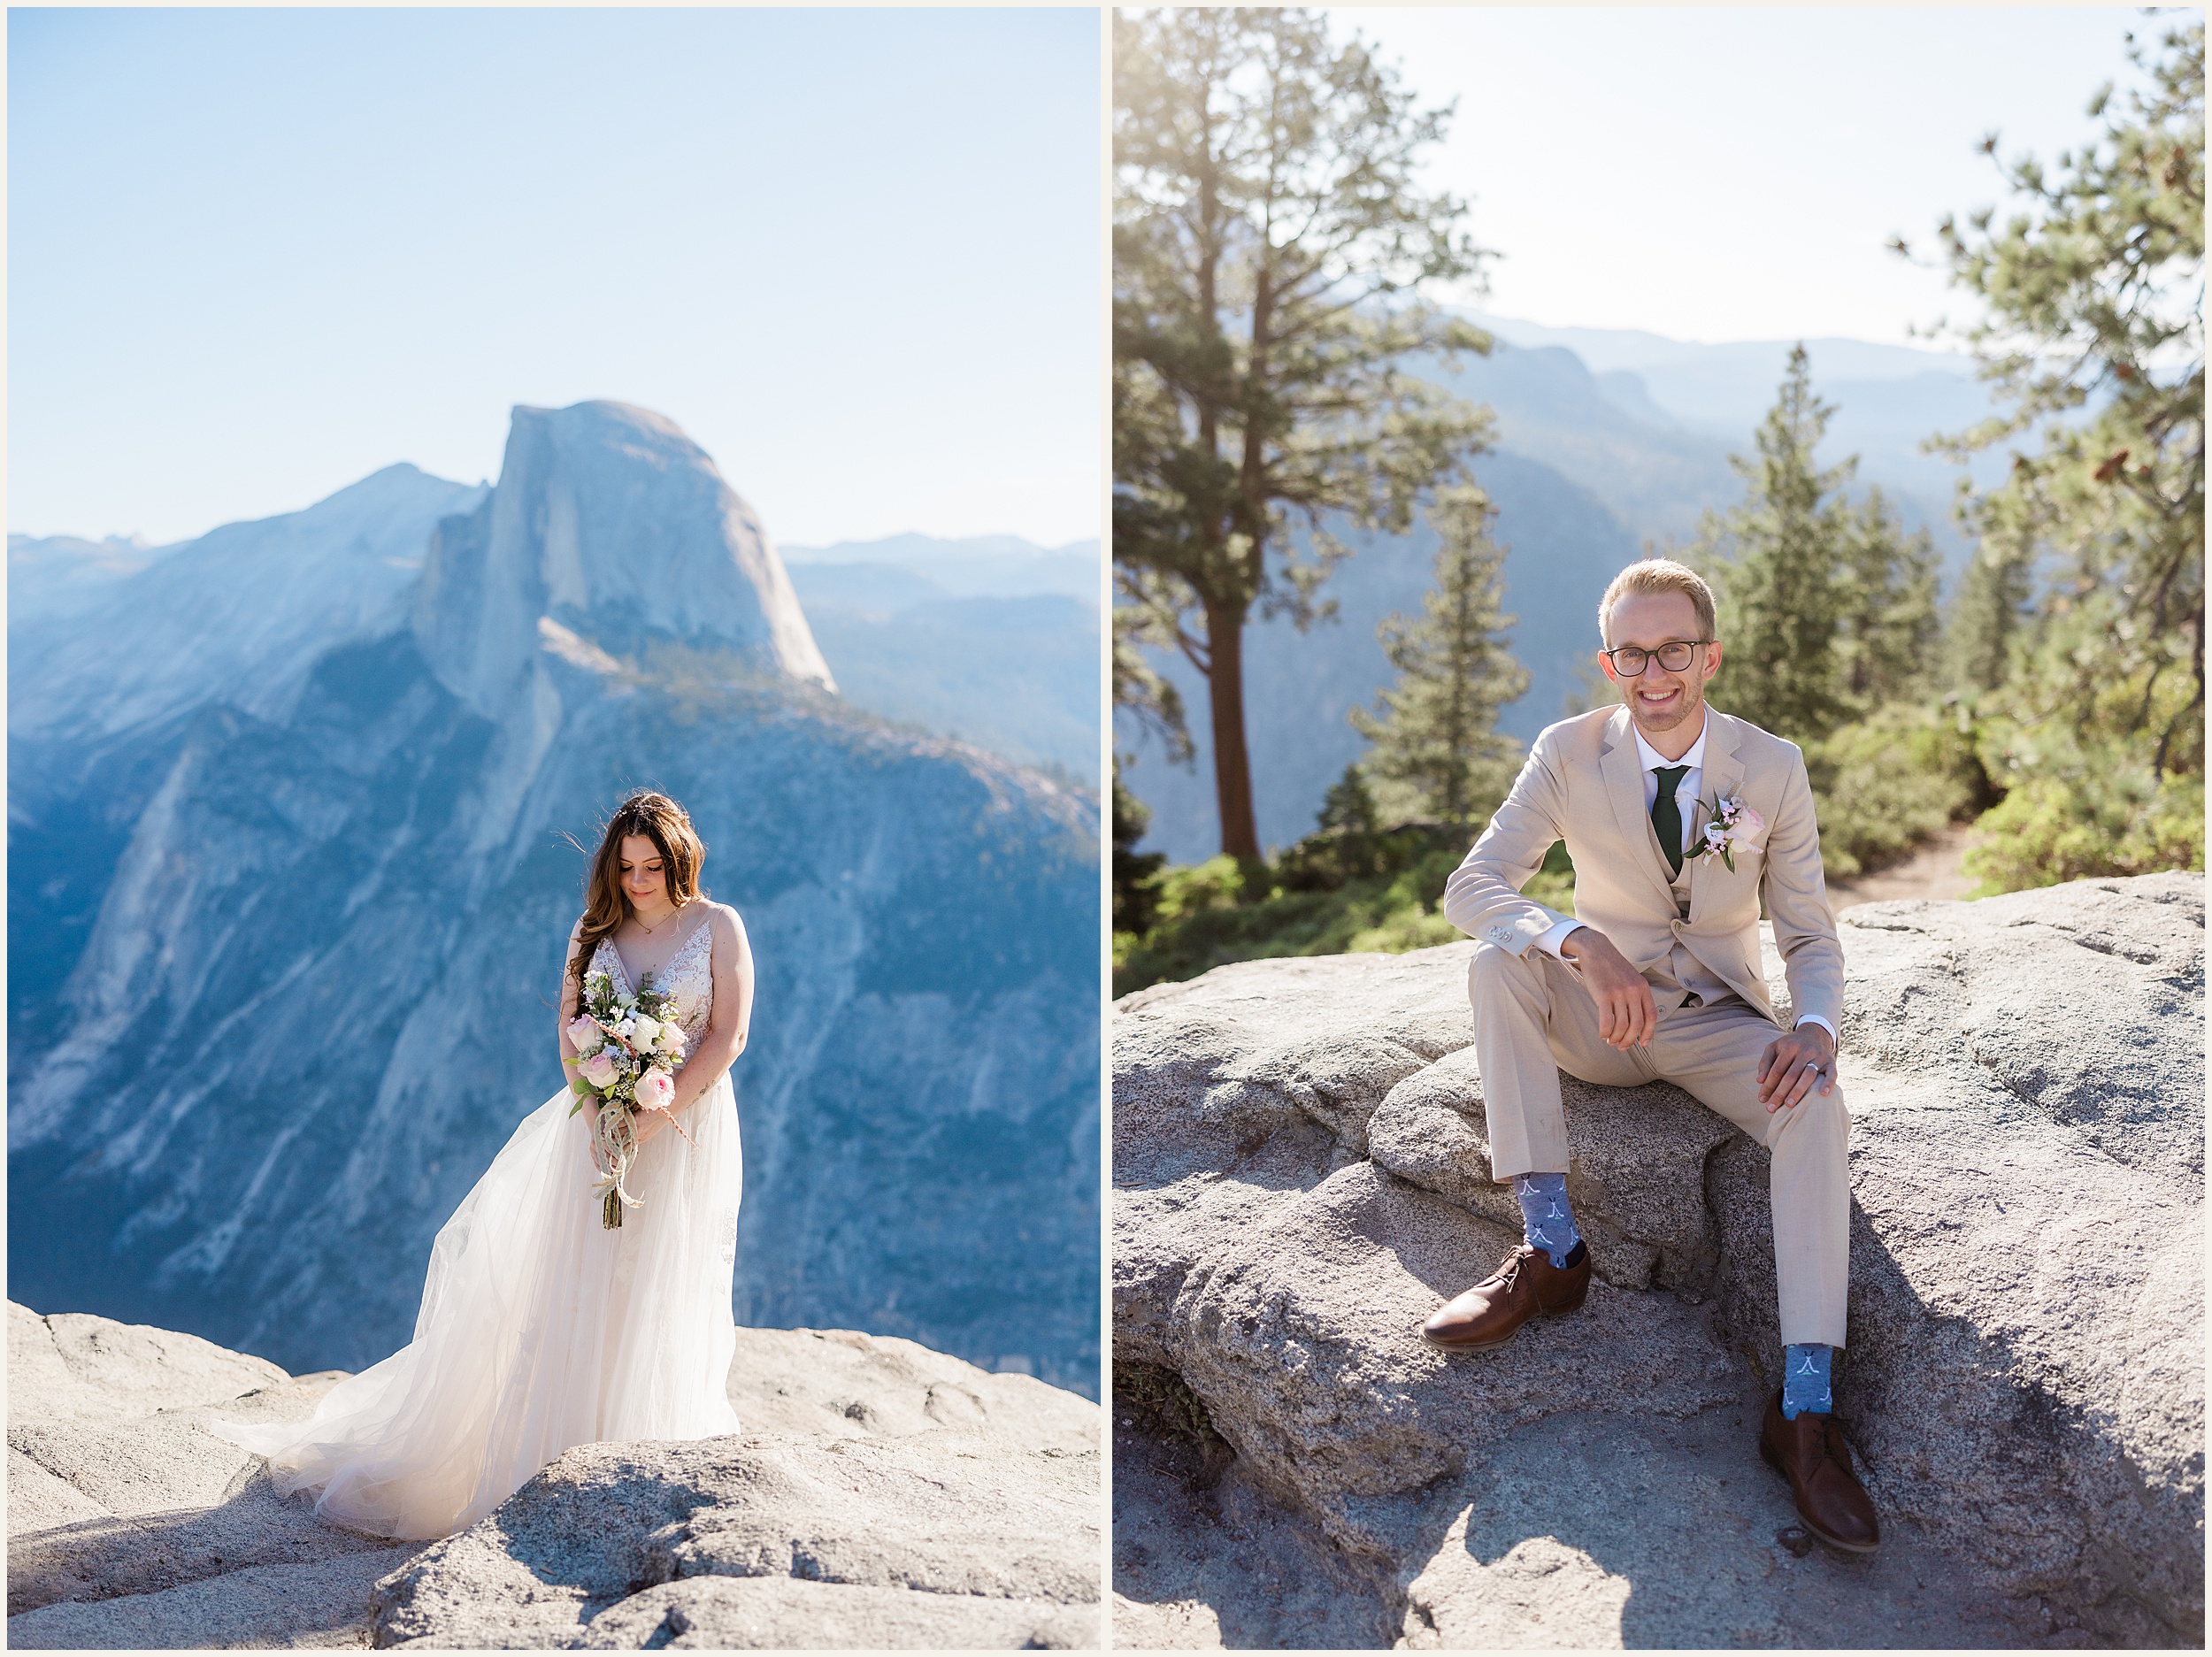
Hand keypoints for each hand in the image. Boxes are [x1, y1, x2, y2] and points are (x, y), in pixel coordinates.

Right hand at [1560, 928, 1654, 1049]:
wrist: (1596, 950)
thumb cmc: (1612, 966)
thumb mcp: (1631, 978)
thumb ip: (1636, 995)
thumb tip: (1634, 1020)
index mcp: (1643, 988)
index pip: (1651, 1016)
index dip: (1649, 1033)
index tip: (1643, 1043)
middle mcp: (1633, 991)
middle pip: (1637, 1024)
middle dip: (1630, 1040)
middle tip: (1622, 1046)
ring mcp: (1619, 993)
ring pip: (1621, 1025)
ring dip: (1616, 1038)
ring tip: (1610, 1041)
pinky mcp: (1603, 994)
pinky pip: (1606, 1020)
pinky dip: (1605, 1031)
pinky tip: (1602, 1034)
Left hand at [1758, 1023, 1835, 1112]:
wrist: (1814, 1034)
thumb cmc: (1790, 1046)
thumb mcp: (1774, 1048)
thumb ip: (1765, 1062)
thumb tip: (1760, 1081)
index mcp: (1789, 1047)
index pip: (1777, 1070)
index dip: (1768, 1085)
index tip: (1762, 1099)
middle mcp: (1805, 1051)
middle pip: (1791, 1074)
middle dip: (1780, 1093)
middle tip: (1771, 1109)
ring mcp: (1819, 1056)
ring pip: (1809, 1075)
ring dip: (1798, 1091)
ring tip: (1789, 1105)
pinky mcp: (1831, 1062)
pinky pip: (1832, 1074)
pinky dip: (1828, 1084)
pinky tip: (1822, 1095)